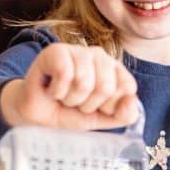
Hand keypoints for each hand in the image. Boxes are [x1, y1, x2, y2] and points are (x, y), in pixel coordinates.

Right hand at [0, 43, 138, 129]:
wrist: (37, 117)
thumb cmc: (69, 112)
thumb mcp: (101, 119)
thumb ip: (123, 114)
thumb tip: (131, 99)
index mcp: (115, 70)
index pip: (127, 87)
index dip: (110, 106)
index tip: (97, 108)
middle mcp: (100, 56)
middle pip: (105, 86)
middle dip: (88, 104)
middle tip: (76, 103)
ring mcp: (78, 51)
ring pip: (84, 81)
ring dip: (70, 99)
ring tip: (64, 97)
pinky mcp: (56, 51)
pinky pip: (64, 73)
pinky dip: (57, 91)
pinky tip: (52, 90)